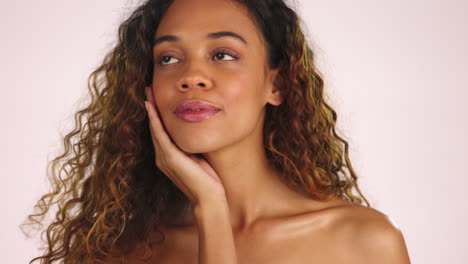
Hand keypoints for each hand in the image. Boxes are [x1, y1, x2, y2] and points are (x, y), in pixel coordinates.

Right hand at [144, 86, 225, 205]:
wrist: (209, 199)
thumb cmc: (208, 181)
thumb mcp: (200, 158)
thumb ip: (194, 146)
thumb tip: (200, 131)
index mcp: (169, 157)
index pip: (161, 131)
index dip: (158, 114)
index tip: (156, 98)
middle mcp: (162, 157)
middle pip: (154, 127)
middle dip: (152, 108)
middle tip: (149, 89)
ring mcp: (164, 157)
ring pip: (154, 128)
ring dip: (151, 109)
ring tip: (148, 93)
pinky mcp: (169, 158)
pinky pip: (159, 134)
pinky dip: (154, 120)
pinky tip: (151, 107)